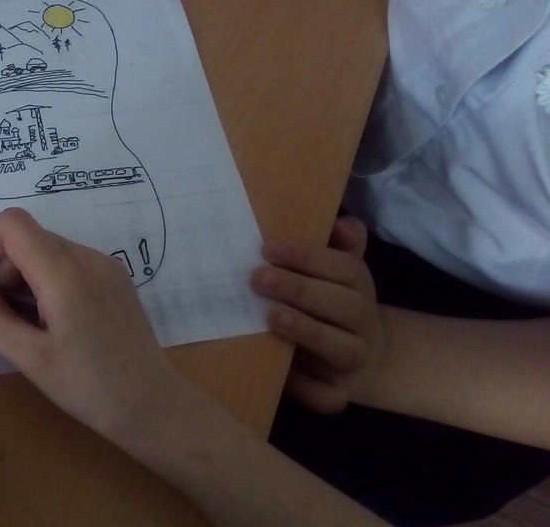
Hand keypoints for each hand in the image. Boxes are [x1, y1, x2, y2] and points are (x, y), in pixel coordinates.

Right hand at [0, 208, 176, 447]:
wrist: (152, 404)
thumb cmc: (90, 387)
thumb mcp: (31, 359)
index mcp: (65, 273)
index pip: (11, 225)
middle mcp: (87, 258)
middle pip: (27, 236)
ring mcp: (104, 266)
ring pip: (45, 249)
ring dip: (20, 277)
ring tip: (22, 323)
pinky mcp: (113, 279)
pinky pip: (67, 263)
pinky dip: (44, 281)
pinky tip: (47, 322)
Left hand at [251, 215, 383, 413]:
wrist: (362, 356)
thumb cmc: (333, 301)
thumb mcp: (339, 270)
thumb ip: (341, 243)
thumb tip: (339, 223)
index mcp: (359, 288)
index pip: (344, 268)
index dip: (308, 256)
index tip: (267, 248)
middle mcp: (362, 324)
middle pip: (345, 306)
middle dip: (301, 290)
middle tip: (258, 278)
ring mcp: (353, 362)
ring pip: (342, 350)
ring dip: (307, 331)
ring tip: (271, 316)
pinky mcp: (338, 394)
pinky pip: (328, 397)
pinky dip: (305, 387)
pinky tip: (281, 372)